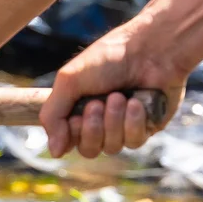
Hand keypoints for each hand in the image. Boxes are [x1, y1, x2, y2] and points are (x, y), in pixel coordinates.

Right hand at [42, 24, 186, 157]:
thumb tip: (54, 152)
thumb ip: (52, 116)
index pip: (69, 141)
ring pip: (112, 147)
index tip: (76, 117)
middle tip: (98, 103)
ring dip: (114, 121)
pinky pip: (134, 141)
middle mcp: (101, 121)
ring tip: (120, 96)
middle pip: (89, 149)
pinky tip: (137, 103)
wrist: (150, 49)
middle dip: (93, 127)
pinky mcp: (146, 127)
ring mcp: (124, 126)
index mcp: (79, 109)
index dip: (72, 134)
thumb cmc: (109, 58)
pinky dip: (133, 122)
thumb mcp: (69, 81)